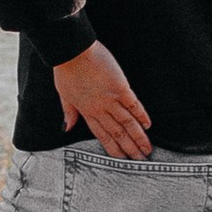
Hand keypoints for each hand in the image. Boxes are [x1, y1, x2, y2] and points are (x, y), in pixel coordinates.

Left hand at [52, 40, 152, 158]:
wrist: (71, 52)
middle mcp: (100, 109)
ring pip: (127, 123)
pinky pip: (133, 104)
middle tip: (140, 160)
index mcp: (86, 111)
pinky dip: (142, 115)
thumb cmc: (65, 69)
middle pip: (117, 132)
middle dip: (130, 148)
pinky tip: (148, 125)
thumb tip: (66, 128)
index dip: (113, 147)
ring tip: (147, 149)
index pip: (102, 134)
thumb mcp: (63, 94)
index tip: (122, 158)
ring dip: (138, 137)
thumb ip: (68, 112)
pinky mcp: (120, 87)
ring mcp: (111, 99)